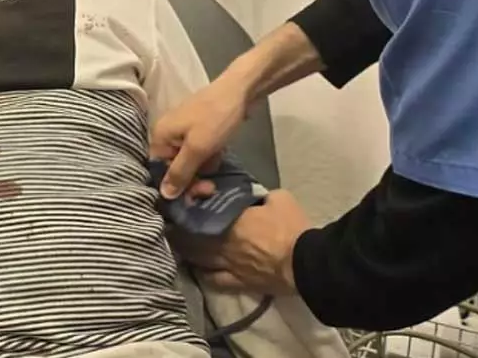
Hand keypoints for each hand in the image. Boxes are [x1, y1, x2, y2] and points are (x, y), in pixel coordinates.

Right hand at [150, 70, 251, 198]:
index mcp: (160, 135)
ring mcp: (184, 131)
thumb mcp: (197, 149)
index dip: (174, 186)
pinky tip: (219, 153)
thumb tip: (164, 194)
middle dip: (192, 178)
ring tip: (216, 162)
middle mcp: (167, 133)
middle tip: (210, 187)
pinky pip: (199, 151)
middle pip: (173, 167)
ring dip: (203, 167)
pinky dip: (209, 156)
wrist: (241, 91)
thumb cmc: (216, 118)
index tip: (193, 197)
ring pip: (189, 161)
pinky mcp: (199, 130)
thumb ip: (180, 173)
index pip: (159, 170)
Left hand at [171, 190, 311, 295]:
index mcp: (230, 219)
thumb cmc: (291, 228)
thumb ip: (259, 194)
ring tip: (177, 243)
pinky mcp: (238, 283)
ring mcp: (228, 265)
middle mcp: (222, 243)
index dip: (189, 207)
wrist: (306, 263)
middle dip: (180, 229)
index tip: (181, 202)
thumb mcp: (279, 198)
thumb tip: (252, 195)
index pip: (202, 211)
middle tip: (171, 223)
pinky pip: (213, 280)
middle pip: (192, 236)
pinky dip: (202, 273)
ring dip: (186, 250)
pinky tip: (197, 269)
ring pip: (198, 258)